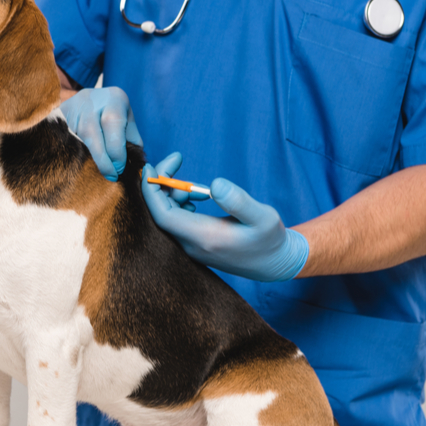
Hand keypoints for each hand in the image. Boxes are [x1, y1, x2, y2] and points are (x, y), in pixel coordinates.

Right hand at [60, 86, 141, 180]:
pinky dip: (72, 153)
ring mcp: (71, 107)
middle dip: (101, 157)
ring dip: (86, 158)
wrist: (90, 100)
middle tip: (110, 175)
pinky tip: (79, 164)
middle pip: (90, 130)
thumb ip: (132, 140)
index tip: (119, 169)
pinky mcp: (57, 117)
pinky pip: (63, 138)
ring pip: (74, 136)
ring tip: (95, 173)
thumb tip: (134, 164)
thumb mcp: (127, 121)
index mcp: (114, 98)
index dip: (116, 150)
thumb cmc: (114, 114)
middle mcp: (91, 99)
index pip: (113, 122)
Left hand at [142, 153, 308, 281]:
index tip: (152, 166)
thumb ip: (239, 201)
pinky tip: (200, 196)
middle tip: (177, 160)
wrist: (274, 264)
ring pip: (168, 216)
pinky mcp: (196, 244)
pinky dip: (181, 203)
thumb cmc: (270, 240)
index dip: (152, 190)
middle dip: (163, 184)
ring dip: (174, 194)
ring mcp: (192, 247)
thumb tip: (214, 184)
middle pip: (161, 213)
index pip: (163, 215)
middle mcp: (192, 245)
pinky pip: (177, 221)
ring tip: (199, 188)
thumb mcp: (263, 217)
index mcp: (203, 238)